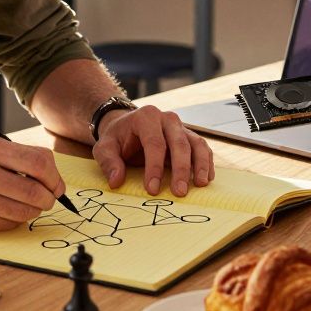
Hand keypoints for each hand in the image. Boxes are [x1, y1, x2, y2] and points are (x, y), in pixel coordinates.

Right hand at [0, 136, 64, 232]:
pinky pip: (8, 223)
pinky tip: (4, 209)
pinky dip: (14, 219)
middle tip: (48, 198)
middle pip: (36, 191)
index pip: (39, 163)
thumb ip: (18, 157)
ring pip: (25, 211)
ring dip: (33, 210)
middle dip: (49, 198)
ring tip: (26, 203)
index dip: (54, 176)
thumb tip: (54, 178)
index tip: (56, 184)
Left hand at [92, 105, 214, 196]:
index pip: (154, 143)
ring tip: (200, 184)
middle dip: (180, 169)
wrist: (127, 127)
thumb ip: (109, 162)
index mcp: (146, 117)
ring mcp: (181, 126)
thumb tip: (116, 181)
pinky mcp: (189, 136)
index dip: (154, 167)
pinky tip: (205, 179)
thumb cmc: (117, 138)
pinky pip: (202, 148)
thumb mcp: (104, 147)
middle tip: (179, 192)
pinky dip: (206, 163)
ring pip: (196, 144)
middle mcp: (167, 119)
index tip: (152, 189)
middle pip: (179, 143)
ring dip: (200, 165)